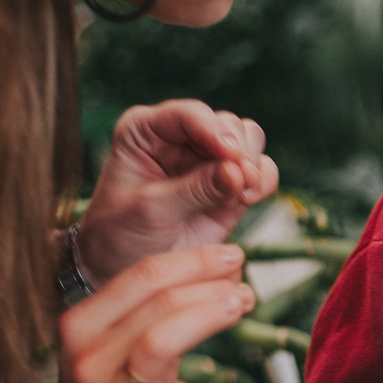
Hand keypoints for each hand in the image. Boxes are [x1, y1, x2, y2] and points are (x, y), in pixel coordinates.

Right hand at [35, 245, 255, 382]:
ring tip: (241, 308)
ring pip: (160, 342)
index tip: (233, 255)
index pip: (142, 275)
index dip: (195, 260)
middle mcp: (89, 356)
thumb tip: (224, 269)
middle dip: (211, 285)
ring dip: (208, 318)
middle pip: (159, 301)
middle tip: (245, 288)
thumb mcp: (114, 344)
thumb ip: (155, 308)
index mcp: (82, 324)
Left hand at [76, 101, 279, 284]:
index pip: (188, 115)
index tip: (230, 154)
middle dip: (238, 151)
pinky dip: (262, 182)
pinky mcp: (230, 183)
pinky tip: (245, 200)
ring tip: (240, 194)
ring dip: (252, 165)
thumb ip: (195, 189)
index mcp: (145, 130)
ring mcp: (207, 159)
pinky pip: (261, 170)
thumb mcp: (150, 210)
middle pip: (227, 124)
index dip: (213, 131)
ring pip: (250, 139)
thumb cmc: (120, 234)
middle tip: (238, 182)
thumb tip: (238, 172)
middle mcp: (180, 137)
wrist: (125, 267)